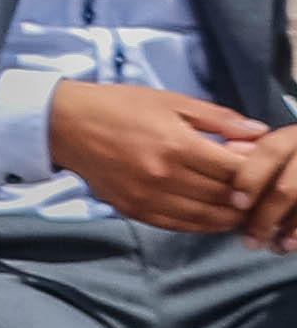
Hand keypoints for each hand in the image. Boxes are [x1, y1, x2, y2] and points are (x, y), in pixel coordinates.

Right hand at [46, 81, 296, 242]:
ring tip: (242, 208)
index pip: (235, 169)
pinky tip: (213, 217)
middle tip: (260, 190)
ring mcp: (147, 197)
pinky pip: (178, 226)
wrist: (64, 124)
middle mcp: (164, 176)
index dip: (256, 171)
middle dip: (248, 195)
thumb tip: (260, 133)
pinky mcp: (133, 209)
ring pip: (205, 217)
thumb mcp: (172, 101)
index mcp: (177, 145)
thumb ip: (219, 119)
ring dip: (230, 216)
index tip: (262, 165)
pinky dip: (202, 225)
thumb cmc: (119, 106)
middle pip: (224, 196)